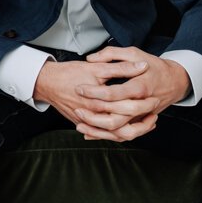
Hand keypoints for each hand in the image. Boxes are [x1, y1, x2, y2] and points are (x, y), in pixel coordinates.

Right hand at [34, 56, 152, 140]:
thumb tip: (142, 67)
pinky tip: (127, 125)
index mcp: (99, 102)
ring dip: (132, 131)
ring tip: (146, 122)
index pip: (128, 109)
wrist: (46, 82)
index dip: (144, 104)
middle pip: (124, 128)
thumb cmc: (69, 74)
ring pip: (114, 135)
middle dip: (142, 122)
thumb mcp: (97, 67)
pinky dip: (118, 132)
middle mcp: (93, 116)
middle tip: (153, 112)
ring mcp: (87, 122)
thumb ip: (121, 68)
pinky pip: (104, 135)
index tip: (155, 98)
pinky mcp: (82, 124)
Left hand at [73, 47, 190, 138]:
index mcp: (139, 87)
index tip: (79, 88)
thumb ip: (112, 54)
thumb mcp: (135, 53)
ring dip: (98, 130)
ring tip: (80, 124)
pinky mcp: (140, 123)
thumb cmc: (154, 67)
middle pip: (116, 118)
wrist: (176, 82)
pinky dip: (106, 135)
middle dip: (94, 116)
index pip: (113, 93)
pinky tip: (89, 132)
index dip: (94, 92)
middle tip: (77, 109)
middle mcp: (141, 105)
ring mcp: (142, 117)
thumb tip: (91, 58)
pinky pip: (123, 134)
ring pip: (119, 132)